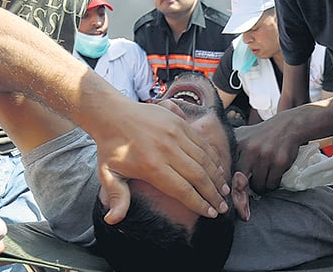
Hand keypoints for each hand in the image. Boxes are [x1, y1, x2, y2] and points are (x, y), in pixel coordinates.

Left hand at [89, 101, 229, 223]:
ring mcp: (175, 134)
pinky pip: (201, 142)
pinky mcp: (179, 122)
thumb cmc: (110, 146)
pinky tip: (218, 168)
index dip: (199, 204)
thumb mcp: (107, 174)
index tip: (210, 213)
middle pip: (198, 176)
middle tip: (222, 207)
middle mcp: (167, 150)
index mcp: (152, 166)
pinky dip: (212, 157)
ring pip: (204, 159)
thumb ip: (116, 198)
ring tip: (224, 191)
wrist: (112, 112)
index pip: (183, 190)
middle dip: (213, 194)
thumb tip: (112, 220)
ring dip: (216, 177)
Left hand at [235, 112, 303, 194]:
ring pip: (259, 185)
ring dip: (262, 186)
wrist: (288, 125)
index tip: (232, 196)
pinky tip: (273, 174)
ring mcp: (265, 155)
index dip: (230, 186)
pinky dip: (273, 183)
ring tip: (264, 176)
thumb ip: (229, 149)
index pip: (229, 171)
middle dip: (245, 192)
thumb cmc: (263, 134)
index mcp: (238, 144)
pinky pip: (273, 183)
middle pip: (242, 182)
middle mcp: (250, 149)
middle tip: (249, 191)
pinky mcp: (280, 161)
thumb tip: (217, 172)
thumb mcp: (243, 135)